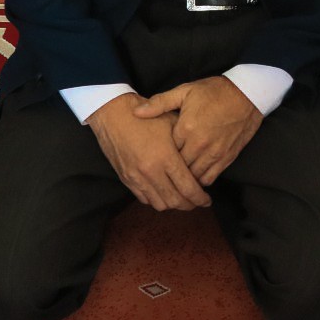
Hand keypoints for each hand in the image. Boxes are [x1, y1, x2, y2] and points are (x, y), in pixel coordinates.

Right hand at [88, 94, 210, 209]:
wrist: (113, 114)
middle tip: (197, 201)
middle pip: (175, 201)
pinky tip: (164, 193)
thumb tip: (200, 162)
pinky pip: (144, 199)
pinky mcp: (126, 179)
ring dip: (173, 205)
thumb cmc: (145, 116)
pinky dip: (156, 200)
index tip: (207, 200)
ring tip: (181, 198)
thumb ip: (186, 145)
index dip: (200, 198)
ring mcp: (137, 177)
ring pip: (159, 204)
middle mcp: (151, 171)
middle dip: (189, 204)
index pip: (188, 187)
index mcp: (165, 157)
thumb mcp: (172, 124)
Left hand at [137, 75, 261, 184]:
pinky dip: (200, 181)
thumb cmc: (214, 91)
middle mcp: (199, 145)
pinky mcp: (227, 158)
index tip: (151, 157)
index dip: (158, 156)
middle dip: (169, 172)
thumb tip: (137, 112)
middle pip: (178, 168)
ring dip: (184, 179)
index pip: (166, 152)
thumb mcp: (185, 91)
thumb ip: (160, 103)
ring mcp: (214, 153)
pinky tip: (194, 178)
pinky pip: (210, 178)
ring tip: (175, 179)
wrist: (248, 94)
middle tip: (160, 173)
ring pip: (193, 177)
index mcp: (186, 128)